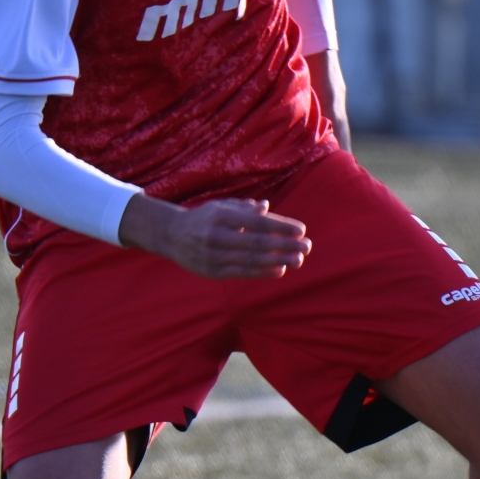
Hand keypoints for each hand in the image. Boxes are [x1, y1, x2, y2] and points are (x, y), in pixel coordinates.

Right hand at [117, 194, 310, 278]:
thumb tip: (267, 208)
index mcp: (221, 216)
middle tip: (307, 247)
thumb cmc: (205, 217)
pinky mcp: (212, 271)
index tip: (301, 230)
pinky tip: (280, 269)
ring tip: (298, 260)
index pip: (257, 222)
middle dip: (284, 245)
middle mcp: (216, 236)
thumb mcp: (222, 206)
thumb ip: (245, 208)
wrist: (172, 236)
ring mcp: (213, 255)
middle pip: (257, 242)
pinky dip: (262, 272)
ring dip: (278, 260)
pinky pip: (242, 272)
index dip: (280, 227)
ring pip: (251, 260)